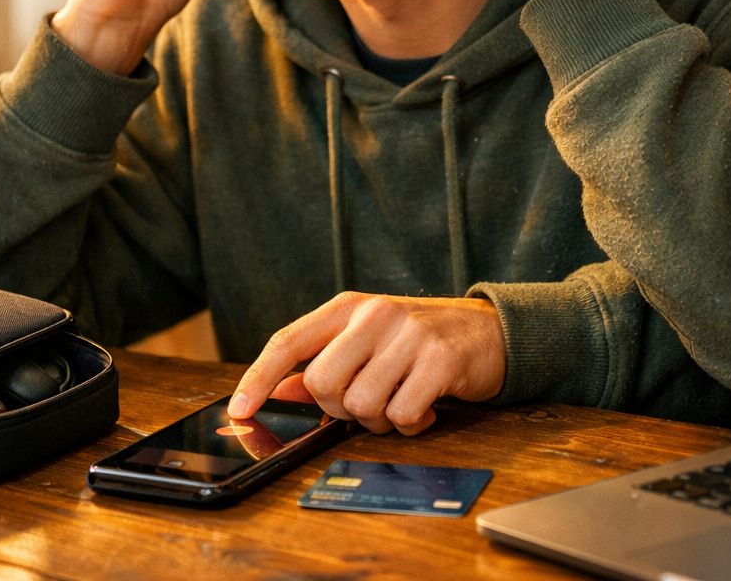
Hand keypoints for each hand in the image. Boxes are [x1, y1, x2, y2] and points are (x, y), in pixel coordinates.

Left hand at [228, 293, 506, 435]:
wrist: (490, 330)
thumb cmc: (419, 340)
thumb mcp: (368, 341)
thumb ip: (323, 362)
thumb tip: (277, 391)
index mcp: (349, 307)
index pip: (288, 340)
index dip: (258, 377)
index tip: (240, 409)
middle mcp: (375, 314)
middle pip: (322, 383)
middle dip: (340, 408)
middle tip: (370, 402)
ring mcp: (408, 334)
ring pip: (361, 404)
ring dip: (380, 420)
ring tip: (401, 402)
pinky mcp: (440, 359)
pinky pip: (402, 414)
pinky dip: (411, 424)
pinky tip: (427, 406)